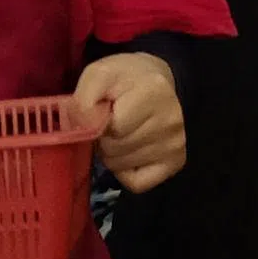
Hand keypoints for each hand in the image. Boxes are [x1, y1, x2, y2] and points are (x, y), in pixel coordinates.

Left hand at [78, 51, 184, 191]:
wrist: (161, 83)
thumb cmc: (126, 78)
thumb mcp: (100, 74)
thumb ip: (85, 98)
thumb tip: (81, 130)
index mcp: (153, 92)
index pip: (113, 127)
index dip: (97, 122)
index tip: (102, 111)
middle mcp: (170, 122)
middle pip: (115, 149)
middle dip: (104, 138)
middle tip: (111, 123)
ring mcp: (175, 145)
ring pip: (121, 166)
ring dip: (112, 154)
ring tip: (120, 134)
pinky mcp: (176, 163)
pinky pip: (136, 184)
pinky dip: (125, 172)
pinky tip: (129, 152)